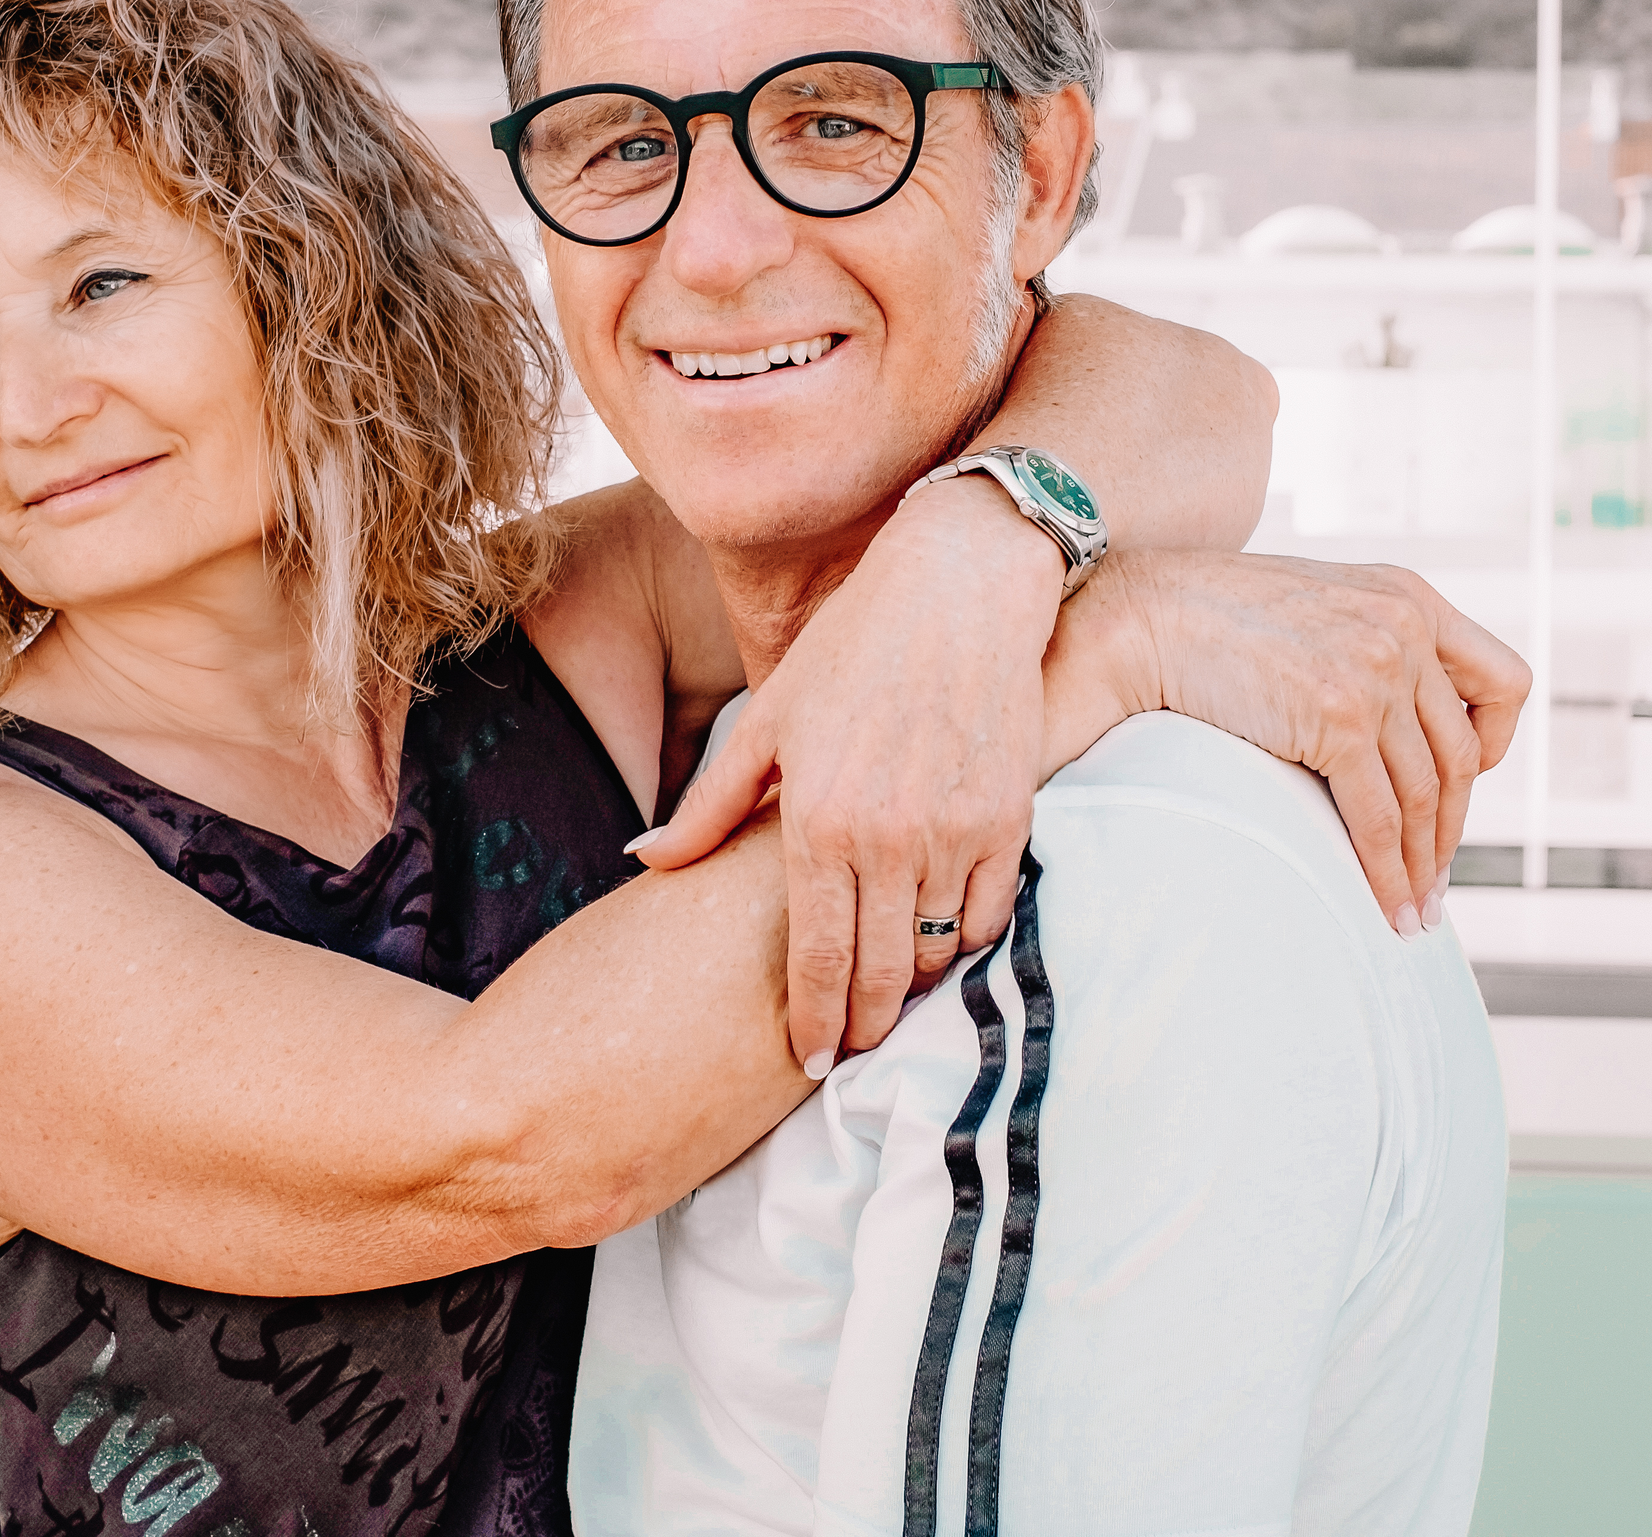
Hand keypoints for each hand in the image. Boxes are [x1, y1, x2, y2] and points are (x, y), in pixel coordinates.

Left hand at [625, 481, 1063, 1075]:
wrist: (960, 587)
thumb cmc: (853, 646)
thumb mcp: (768, 721)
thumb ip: (710, 807)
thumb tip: (644, 858)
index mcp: (817, 820)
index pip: (813, 959)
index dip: (811, 1024)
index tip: (810, 1063)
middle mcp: (886, 839)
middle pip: (877, 975)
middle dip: (861, 1026)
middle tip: (848, 1052)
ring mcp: (953, 833)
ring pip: (934, 953)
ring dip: (913, 986)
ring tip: (890, 1002)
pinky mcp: (1008, 820)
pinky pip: (986, 915)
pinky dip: (964, 941)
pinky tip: (941, 945)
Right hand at [1057, 551, 1531, 931]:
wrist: (1141, 617)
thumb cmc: (1209, 617)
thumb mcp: (1317, 604)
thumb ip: (1369, 643)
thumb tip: (1392, 730)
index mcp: (1410, 596)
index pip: (1504, 683)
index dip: (1493, 745)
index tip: (1460, 787)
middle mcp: (1405, 628)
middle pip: (1462, 755)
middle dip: (1450, 829)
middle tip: (1433, 881)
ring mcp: (1376, 672)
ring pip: (1426, 796)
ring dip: (1422, 865)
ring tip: (1412, 910)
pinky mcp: (1340, 718)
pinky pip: (1380, 816)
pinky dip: (1387, 871)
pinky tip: (1385, 906)